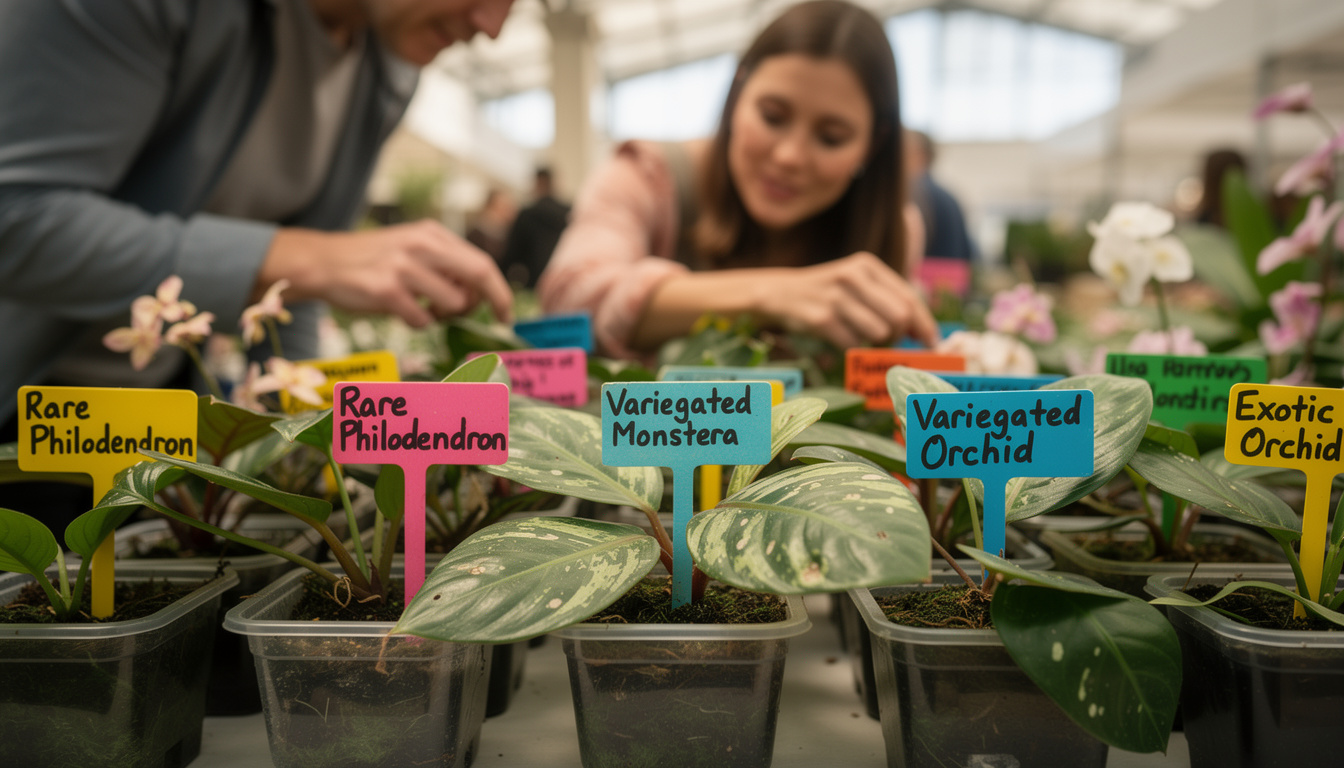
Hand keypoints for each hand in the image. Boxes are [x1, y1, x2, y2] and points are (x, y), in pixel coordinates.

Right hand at [258, 220, 512, 325]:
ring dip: (444, 315)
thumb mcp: (411, 248)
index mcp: (431, 234)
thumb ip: (445, 263)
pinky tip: (401, 312)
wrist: (322, 262)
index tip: (507, 312)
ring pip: (453, 303)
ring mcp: (403, 267)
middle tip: (494, 319)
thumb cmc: (372, 261)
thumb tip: (480, 294)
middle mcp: (421, 245)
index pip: (481, 262)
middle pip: (478, 276)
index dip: (500, 290)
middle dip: (492, 302)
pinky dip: (418, 322)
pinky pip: (422, 320)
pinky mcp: (385, 290)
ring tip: (425, 309)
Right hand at [754, 252, 937, 347]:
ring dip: (874, 344)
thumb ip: (888, 299)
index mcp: (867, 265)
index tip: (932, 343)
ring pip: (879, 333)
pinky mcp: (821, 318)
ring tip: (861, 337)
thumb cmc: (828, 293)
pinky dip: (851, 348)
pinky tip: (840, 337)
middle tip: (888, 342)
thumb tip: (923, 332)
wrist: (779, 293)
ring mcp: (836, 297)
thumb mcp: (856, 282)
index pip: (909, 298)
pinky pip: (853, 344)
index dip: (924, 324)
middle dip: (899, 336)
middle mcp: (853, 277)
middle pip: (899, 318)